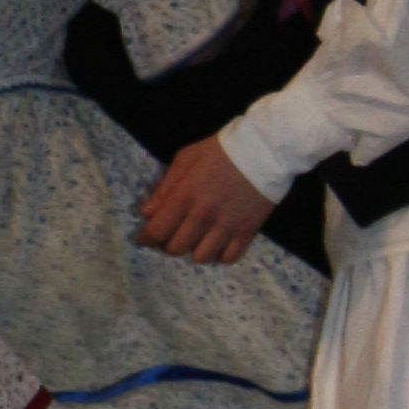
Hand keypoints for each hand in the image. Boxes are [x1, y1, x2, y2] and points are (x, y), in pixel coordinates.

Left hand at [142, 137, 272, 264]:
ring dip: (194, 250)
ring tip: (196, 239)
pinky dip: (220, 255)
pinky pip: (228, 258)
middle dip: (168, 244)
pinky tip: (217, 244)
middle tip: (172, 235)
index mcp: (185, 196)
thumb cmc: (219, 151)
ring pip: (201, 257)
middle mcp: (203, 216)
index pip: (157, 230)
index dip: (147, 238)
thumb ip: (164, 188)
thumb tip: (147, 213)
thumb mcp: (185, 159)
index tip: (144, 239)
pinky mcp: (247, 232)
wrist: (264, 150)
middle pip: (176, 248)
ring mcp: (226, 226)